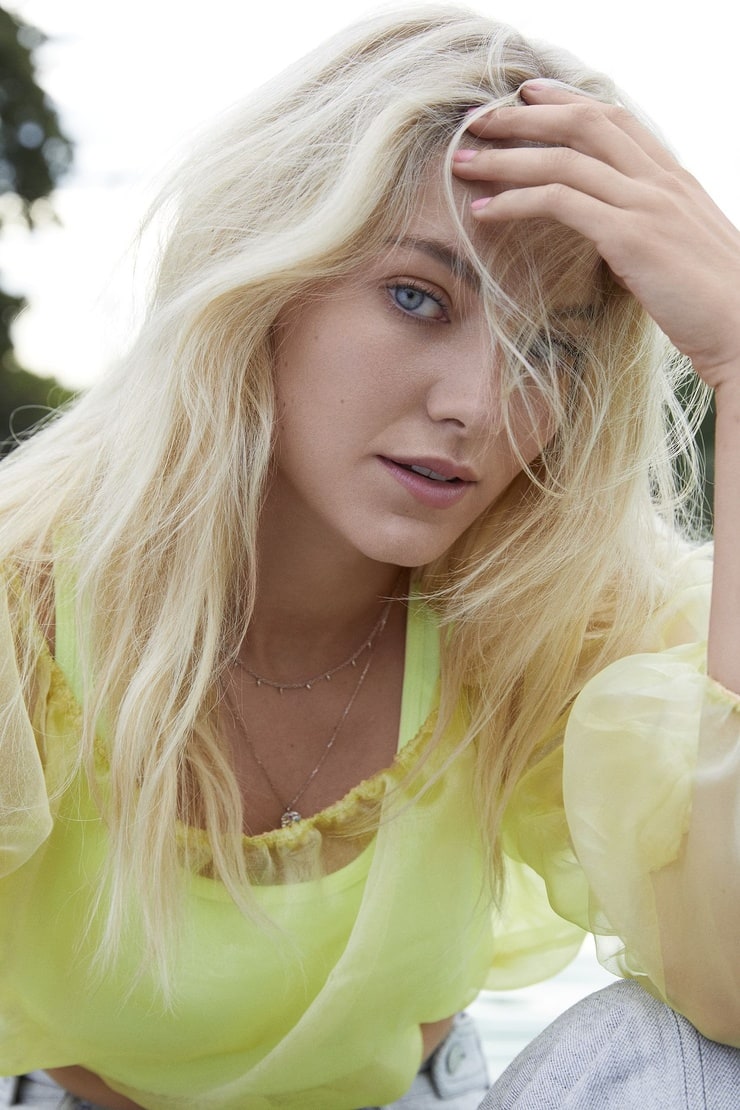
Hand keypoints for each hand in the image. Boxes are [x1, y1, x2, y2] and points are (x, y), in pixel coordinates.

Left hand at [452, 81, 739, 391]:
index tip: (528, 95)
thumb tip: (616, 236)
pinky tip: (486, 210)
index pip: (615, 120)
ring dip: (507, 158)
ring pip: (563, 160)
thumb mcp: (682, 251)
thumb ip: (649, 230)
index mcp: (674, 179)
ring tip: (465, 162)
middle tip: (479, 120)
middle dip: (524, 118)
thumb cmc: (714, 304)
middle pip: (582, 124)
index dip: (567, 101)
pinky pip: (560, 202)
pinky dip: (516, 201)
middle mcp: (660, 180)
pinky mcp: (630, 236)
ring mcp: (646, 204)